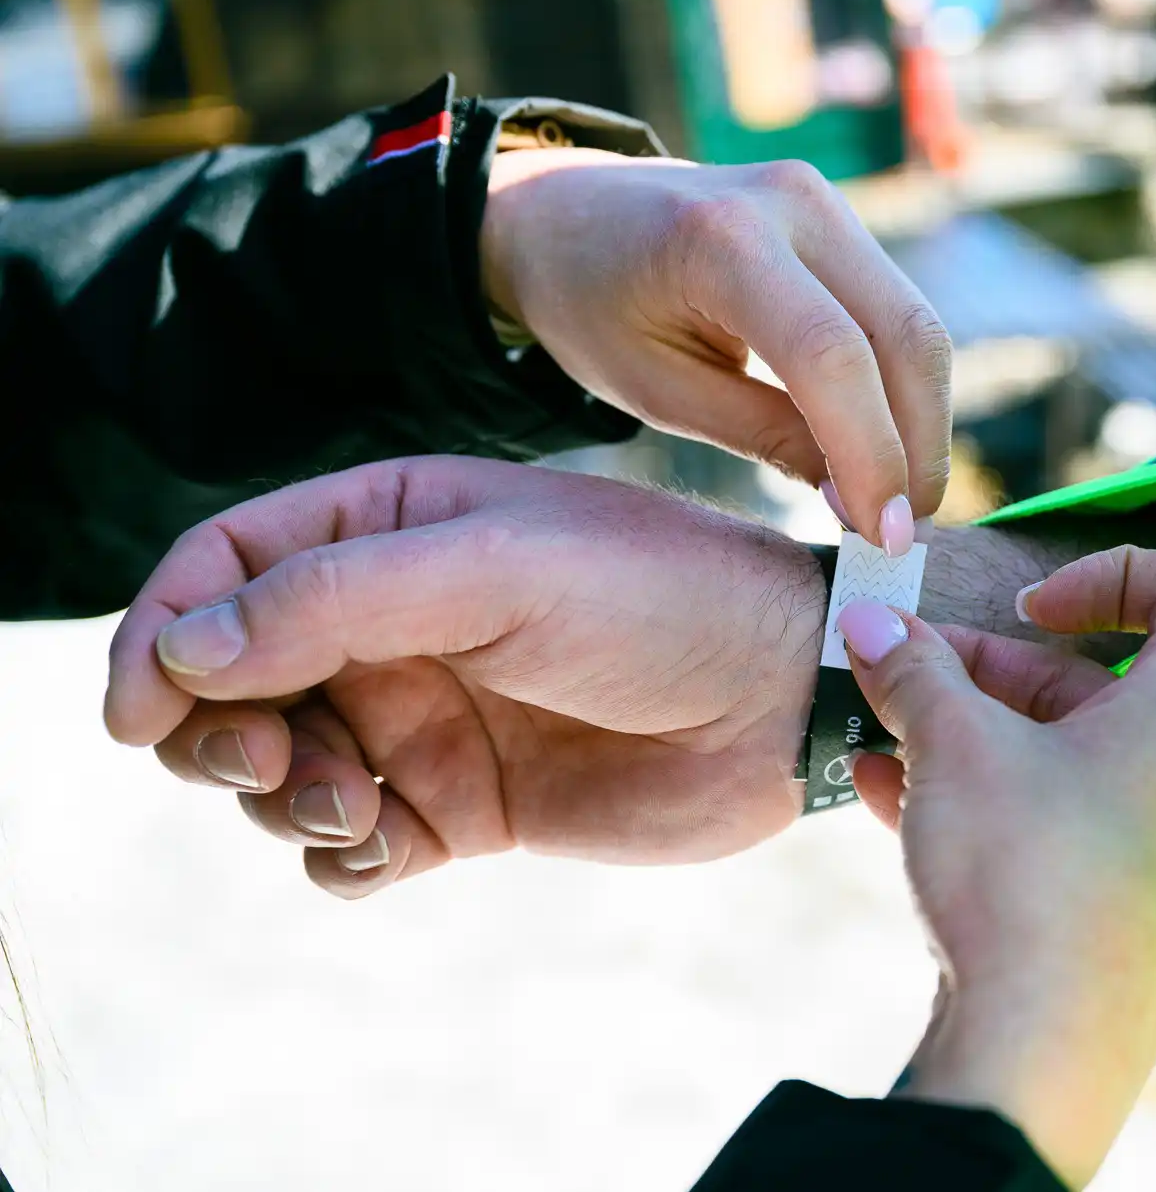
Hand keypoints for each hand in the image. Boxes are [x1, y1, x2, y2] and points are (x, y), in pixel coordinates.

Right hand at [102, 457, 824, 896]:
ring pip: (280, 770)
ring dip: (280, 797)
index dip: (160, 631)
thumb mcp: (495, 566)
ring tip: (353, 801)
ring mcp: (429, 714)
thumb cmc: (661, 595)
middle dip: (210, 729)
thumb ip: (334, 598)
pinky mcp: (467, 805)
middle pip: (227, 679)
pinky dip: (346, 857)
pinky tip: (396, 842)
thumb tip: (181, 647)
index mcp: (391, 528)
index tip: (138, 709)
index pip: (223, 567)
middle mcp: (396, 620)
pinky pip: (353, 848)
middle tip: (263, 760)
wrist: (787, 696)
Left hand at [483, 148, 951, 552]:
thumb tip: (863, 499)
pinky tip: (880, 448)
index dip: (873, 454)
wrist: (568, 210)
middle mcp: (793, 204)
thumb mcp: (657, 391)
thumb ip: (764, 436)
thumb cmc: (592, 306)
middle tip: (901, 533)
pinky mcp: (844, 221)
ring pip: (918, 328)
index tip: (883, 539)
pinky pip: (898, 315)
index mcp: (721, 240)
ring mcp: (827, 204)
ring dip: (921, 423)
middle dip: (919, 446)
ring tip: (893, 500)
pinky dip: (902, 390)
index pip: (831, 355)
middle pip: (905, 335)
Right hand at [834, 548, 1155, 1186]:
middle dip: (991, 670)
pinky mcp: (1127, 907)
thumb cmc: (1026, 877)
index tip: (1024, 608)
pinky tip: (884, 794)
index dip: (1105, 573)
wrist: (1041, 1058)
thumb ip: (915, 673)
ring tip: (880, 729)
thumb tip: (871, 622)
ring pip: (1067, 757)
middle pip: (1101, 680)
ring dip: (972, 732)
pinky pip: (1058, 822)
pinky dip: (986, 796)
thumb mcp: (955, 749)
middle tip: (905, 670)